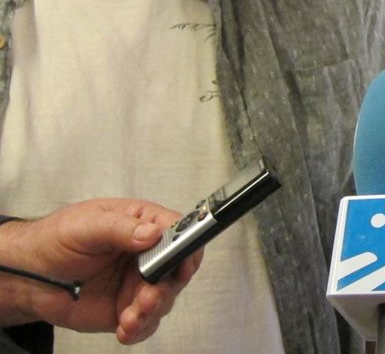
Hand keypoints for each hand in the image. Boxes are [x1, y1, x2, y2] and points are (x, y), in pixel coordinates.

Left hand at [0, 198, 201, 343]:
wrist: (29, 276)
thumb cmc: (57, 239)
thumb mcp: (87, 225)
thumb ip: (120, 228)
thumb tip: (152, 234)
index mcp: (143, 224)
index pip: (178, 231)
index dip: (186, 246)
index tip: (182, 263)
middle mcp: (146, 254)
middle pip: (176, 269)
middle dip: (167, 287)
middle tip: (150, 297)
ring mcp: (137, 283)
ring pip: (163, 299)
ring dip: (151, 310)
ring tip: (131, 317)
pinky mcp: (126, 308)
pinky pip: (145, 323)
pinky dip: (139, 329)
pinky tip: (125, 329)